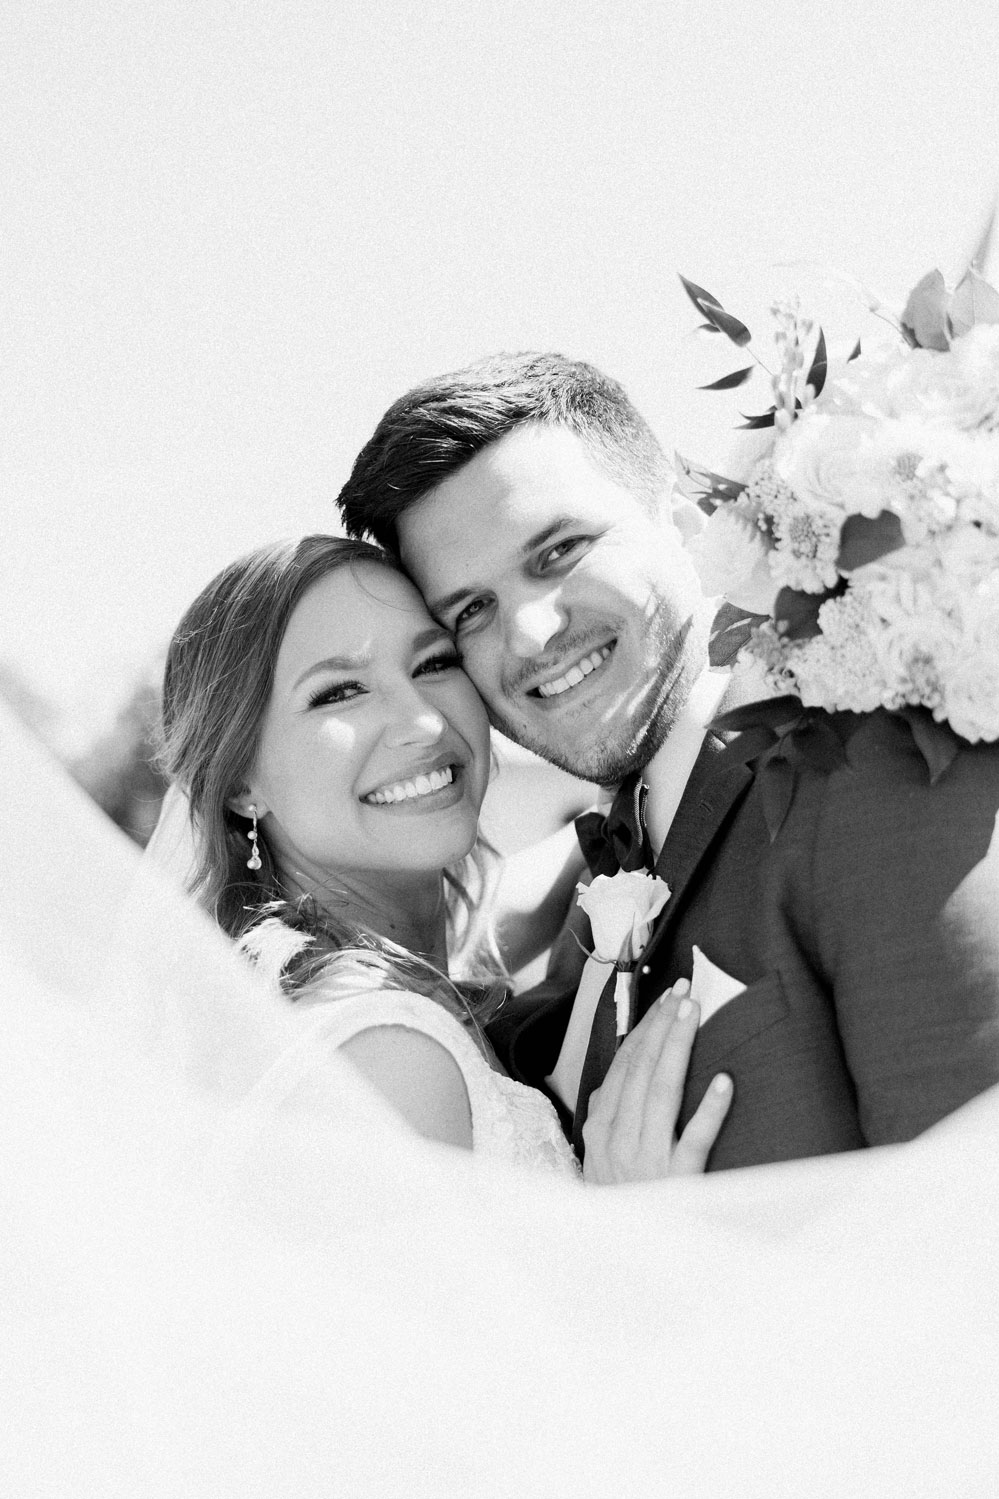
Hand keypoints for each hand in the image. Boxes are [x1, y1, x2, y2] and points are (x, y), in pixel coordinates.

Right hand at [581, 981, 732, 1184]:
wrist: (620, 1262)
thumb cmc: (619, 1203)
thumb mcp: (602, 1159)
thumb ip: (612, 1115)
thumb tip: (625, 1071)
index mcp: (601, 1129)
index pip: (625, 1066)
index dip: (646, 1029)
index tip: (666, 999)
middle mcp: (619, 1139)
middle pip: (643, 1070)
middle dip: (663, 1025)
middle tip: (684, 992)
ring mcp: (647, 1160)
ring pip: (663, 1093)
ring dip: (679, 1048)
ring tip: (694, 1014)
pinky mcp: (676, 1182)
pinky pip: (694, 1140)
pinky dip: (710, 1109)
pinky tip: (725, 1081)